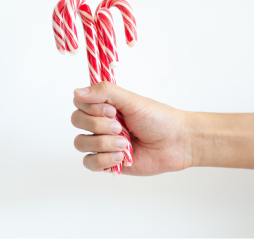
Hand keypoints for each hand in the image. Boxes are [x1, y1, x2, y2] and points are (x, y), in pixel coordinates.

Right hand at [71, 81, 192, 175]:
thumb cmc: (158, 118)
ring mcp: (102, 143)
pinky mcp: (107, 161)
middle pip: (77, 121)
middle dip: (98, 125)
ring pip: (80, 143)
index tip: (112, 110)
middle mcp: (100, 123)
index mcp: (105, 106)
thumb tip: (77, 91)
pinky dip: (103, 159)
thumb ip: (104, 92)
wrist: (176, 142)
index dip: (91, 108)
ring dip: (103, 143)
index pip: (79, 103)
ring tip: (125, 144)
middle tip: (121, 127)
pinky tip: (121, 157)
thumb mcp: (131, 100)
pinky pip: (89, 163)